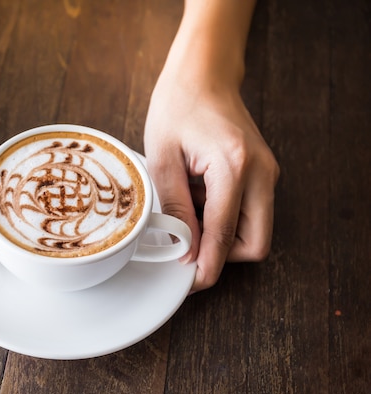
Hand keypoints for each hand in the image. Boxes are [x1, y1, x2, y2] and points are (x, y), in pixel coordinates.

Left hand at [144, 73, 278, 291]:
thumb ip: (175, 207)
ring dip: (223, 234)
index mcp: (234, 167)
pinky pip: (250, 212)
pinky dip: (226, 217)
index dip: (208, 265)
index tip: (190, 283)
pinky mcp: (263, 173)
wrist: (202, 75)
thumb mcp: (162, 158)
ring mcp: (267, 172)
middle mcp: (261, 172)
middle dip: (223, 255)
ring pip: (255, 230)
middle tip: (186, 247)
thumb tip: (184, 248)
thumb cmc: (178, 107)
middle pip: (256, 243)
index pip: (226, 235)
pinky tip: (199, 198)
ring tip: (188, 210)